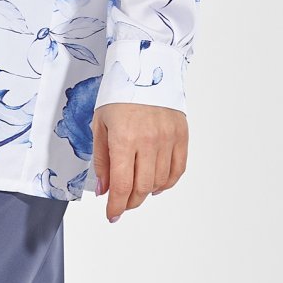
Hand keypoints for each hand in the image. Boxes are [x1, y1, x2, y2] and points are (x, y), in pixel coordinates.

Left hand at [91, 102, 187, 222]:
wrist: (145, 67)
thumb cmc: (119, 94)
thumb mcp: (100, 125)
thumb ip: (102, 160)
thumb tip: (104, 189)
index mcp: (124, 139)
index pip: (122, 185)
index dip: (116, 206)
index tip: (112, 215)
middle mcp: (149, 141)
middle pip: (142, 187)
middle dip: (129, 201)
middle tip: (121, 203)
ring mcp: (168, 139)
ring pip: (160, 181)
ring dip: (147, 193)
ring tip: (136, 191)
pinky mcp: (181, 135)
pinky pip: (178, 169)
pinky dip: (167, 182)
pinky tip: (157, 184)